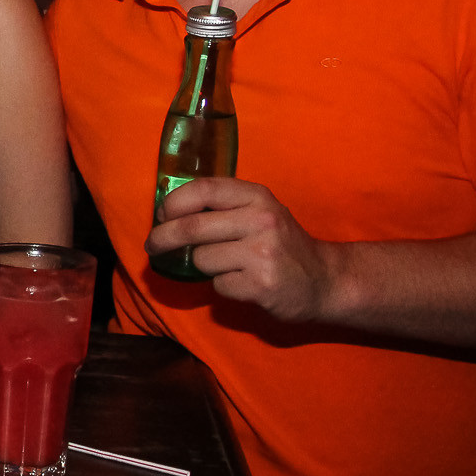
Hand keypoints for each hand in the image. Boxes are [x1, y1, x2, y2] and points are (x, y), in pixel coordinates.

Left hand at [149, 177, 336, 321]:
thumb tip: (167, 212)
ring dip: (204, 266)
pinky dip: (223, 286)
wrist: (324, 280)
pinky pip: (217, 285)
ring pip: (201, 259)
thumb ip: (223, 206)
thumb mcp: (259, 212)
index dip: (173, 202)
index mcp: (257, 197)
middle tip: (151, 245)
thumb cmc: (281, 243)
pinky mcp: (260, 284)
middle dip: (162, 237)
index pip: (203, 189)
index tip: (161, 215)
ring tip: (231, 265)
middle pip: (191, 227)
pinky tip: (245, 282)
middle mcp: (261, 220)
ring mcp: (262, 253)